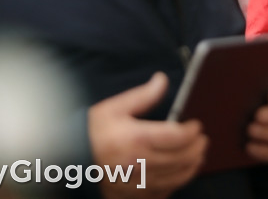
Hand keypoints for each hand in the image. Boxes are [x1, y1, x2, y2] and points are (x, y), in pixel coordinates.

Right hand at [89, 72, 206, 198]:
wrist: (66, 160)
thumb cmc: (89, 133)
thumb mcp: (114, 108)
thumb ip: (143, 95)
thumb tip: (162, 80)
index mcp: (137, 138)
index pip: (178, 136)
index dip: (193, 131)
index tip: (197, 125)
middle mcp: (140, 163)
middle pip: (182, 158)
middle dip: (197, 148)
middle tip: (202, 140)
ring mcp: (137, 182)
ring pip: (176, 178)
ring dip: (192, 166)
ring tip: (197, 156)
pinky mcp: (133, 195)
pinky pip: (162, 192)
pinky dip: (175, 184)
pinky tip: (178, 174)